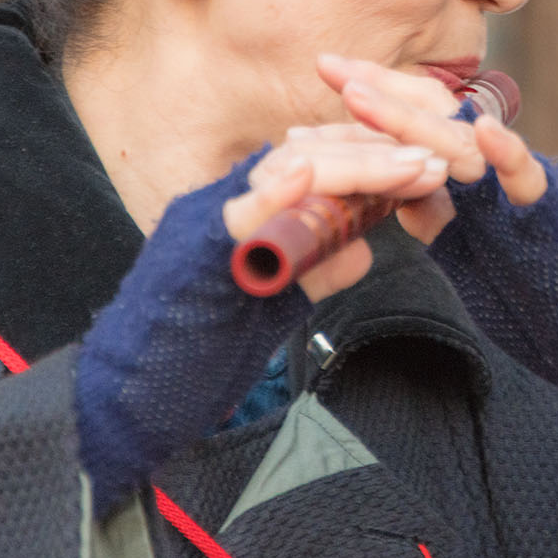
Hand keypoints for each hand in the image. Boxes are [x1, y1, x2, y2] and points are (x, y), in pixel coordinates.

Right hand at [76, 135, 446, 510]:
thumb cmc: (192, 357)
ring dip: (354, 166)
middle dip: (376, 153)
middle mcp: (220, 206)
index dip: (372, 157)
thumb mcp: (271, 305)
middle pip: (306, 154)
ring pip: (283, 169)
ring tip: (409, 168)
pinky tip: (318, 178)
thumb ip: (313, 269)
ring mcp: (203, 224)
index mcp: (241, 213)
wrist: (123, 404)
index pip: (313, 163)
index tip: (425, 162)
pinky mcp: (190, 254)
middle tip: (434, 160)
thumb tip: (362, 246)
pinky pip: (239, 213)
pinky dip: (279, 192)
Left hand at [316, 53, 557, 454]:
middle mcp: (495, 180)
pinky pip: (530, 181)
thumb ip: (440, 223)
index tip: (313, 106)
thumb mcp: (473, 260)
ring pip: (466, 145)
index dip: (367, 117)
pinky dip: (508, 154)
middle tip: (328, 66)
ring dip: (413, 119)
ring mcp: (524, 196)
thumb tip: (393, 200)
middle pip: (433, 122)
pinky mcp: (555, 219)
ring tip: (366, 95)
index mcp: (470, 189)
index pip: (413, 137)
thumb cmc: (548, 308)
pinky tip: (483, 130)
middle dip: (377, 94)